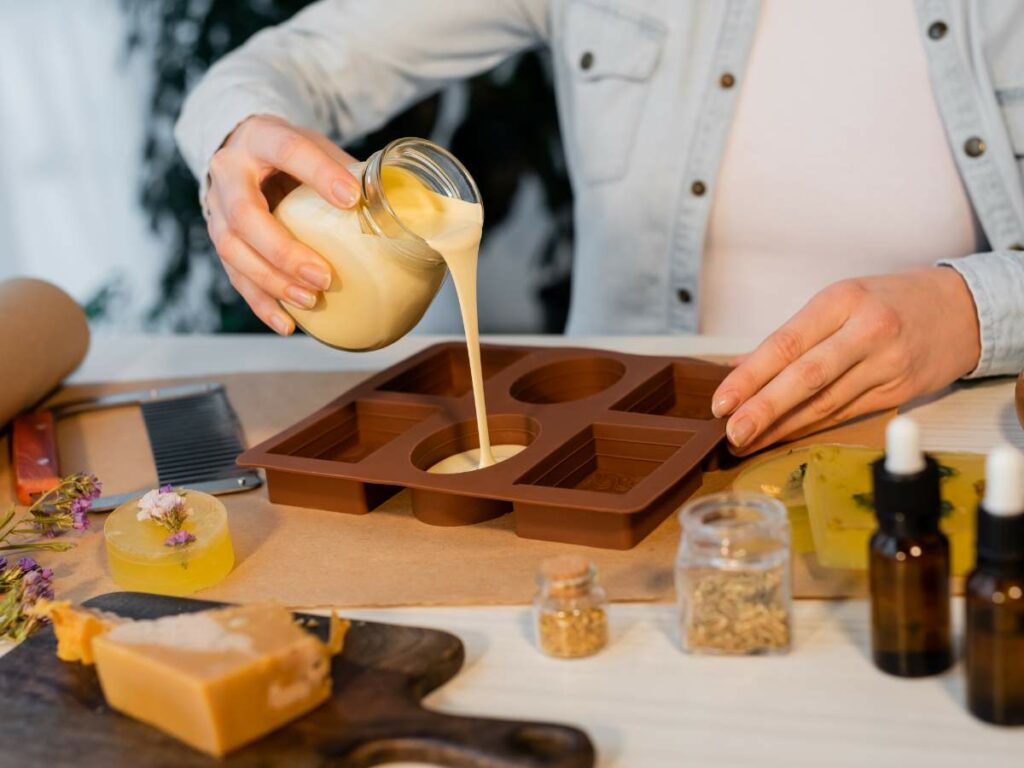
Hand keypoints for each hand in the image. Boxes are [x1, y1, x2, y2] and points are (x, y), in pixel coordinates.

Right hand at [205, 114, 360, 333]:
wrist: (243, 148)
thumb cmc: (290, 153)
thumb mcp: (318, 145)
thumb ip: (349, 170)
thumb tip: (396, 204)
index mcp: (260, 137)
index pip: (287, 151)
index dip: (319, 175)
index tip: (352, 198)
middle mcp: (228, 173)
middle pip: (245, 216)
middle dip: (284, 251)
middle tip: (324, 276)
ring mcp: (217, 208)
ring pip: (233, 251)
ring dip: (273, 282)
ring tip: (311, 300)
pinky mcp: (220, 239)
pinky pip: (235, 276)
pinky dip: (262, 304)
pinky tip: (287, 324)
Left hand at [711, 268, 981, 454]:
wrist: (965, 309)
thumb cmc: (888, 301)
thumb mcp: (840, 300)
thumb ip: (792, 336)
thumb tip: (738, 367)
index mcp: (842, 301)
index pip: (786, 344)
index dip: (751, 376)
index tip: (722, 400)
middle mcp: (866, 332)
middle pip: (806, 377)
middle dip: (764, 408)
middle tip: (731, 432)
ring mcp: (886, 365)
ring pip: (825, 403)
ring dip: (782, 427)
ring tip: (747, 441)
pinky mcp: (900, 392)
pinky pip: (845, 414)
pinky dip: (810, 427)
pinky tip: (782, 437)